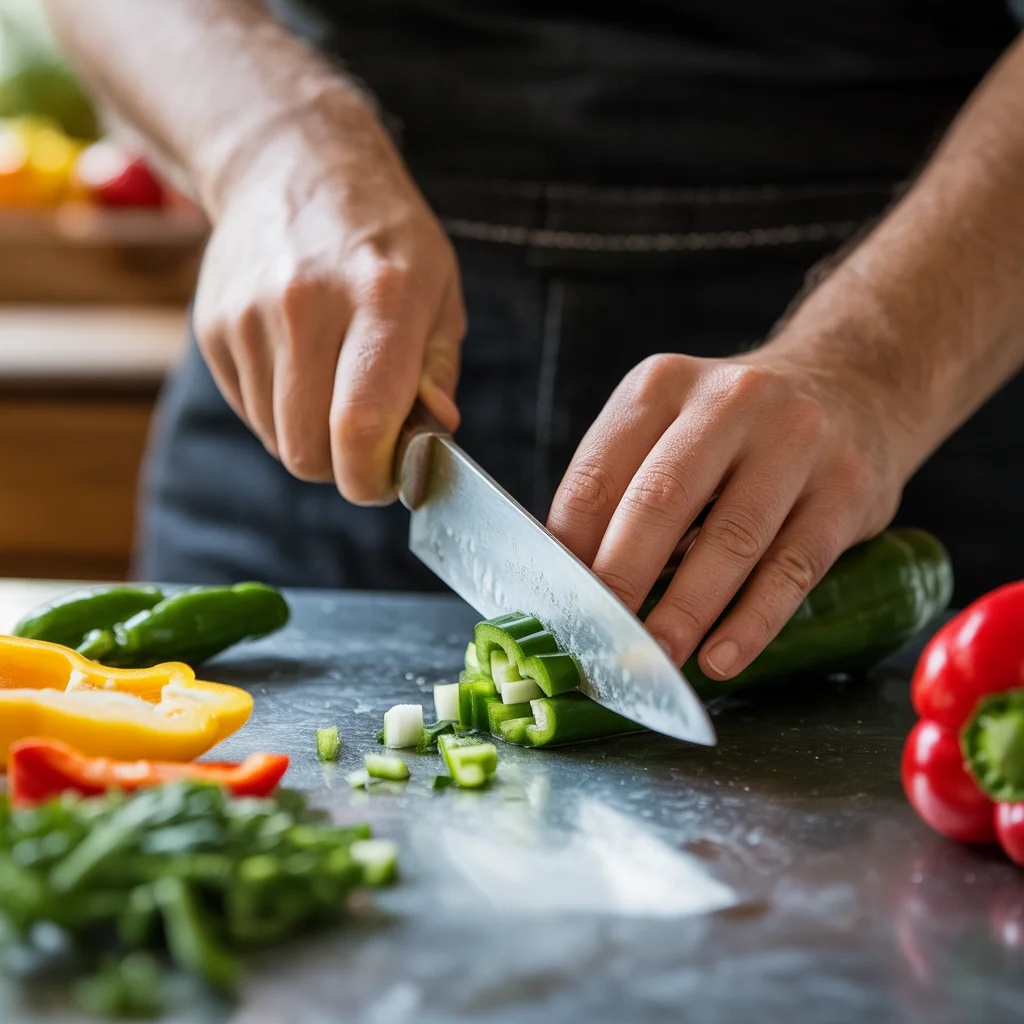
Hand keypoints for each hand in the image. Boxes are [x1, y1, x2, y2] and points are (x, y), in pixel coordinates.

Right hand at [193, 94, 464, 503]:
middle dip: (341, 467)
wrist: (293, 166)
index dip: (372, 479)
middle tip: (366, 441)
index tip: (386, 483)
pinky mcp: (212, 326)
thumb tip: (430, 441)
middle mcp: (306, 305)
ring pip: (277, 439)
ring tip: (333, 385)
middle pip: (308, 451)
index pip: (361, 424)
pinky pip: (249, 412)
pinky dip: (279, 411)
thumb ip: (437, 374)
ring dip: (310, 436)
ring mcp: (249, 315)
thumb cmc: (384, 239)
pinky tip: (299, 364)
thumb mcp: (439, 293)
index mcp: (381, 298)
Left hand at [547, 350, 912, 678]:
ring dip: (685, 611)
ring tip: (656, 659)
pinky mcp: (847, 488)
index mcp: (662, 385)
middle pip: (660, 501)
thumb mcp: (669, 426)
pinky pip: (793, 567)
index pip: (598, 475)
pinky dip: (753, 621)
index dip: (571, 548)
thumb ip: (621, 490)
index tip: (558, 605)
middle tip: (598, 639)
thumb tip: (568, 582)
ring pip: (730, 539)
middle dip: (621, 579)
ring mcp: (795, 440)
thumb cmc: (734, 430)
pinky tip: (722, 657)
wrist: (853, 384)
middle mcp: (729, 401)